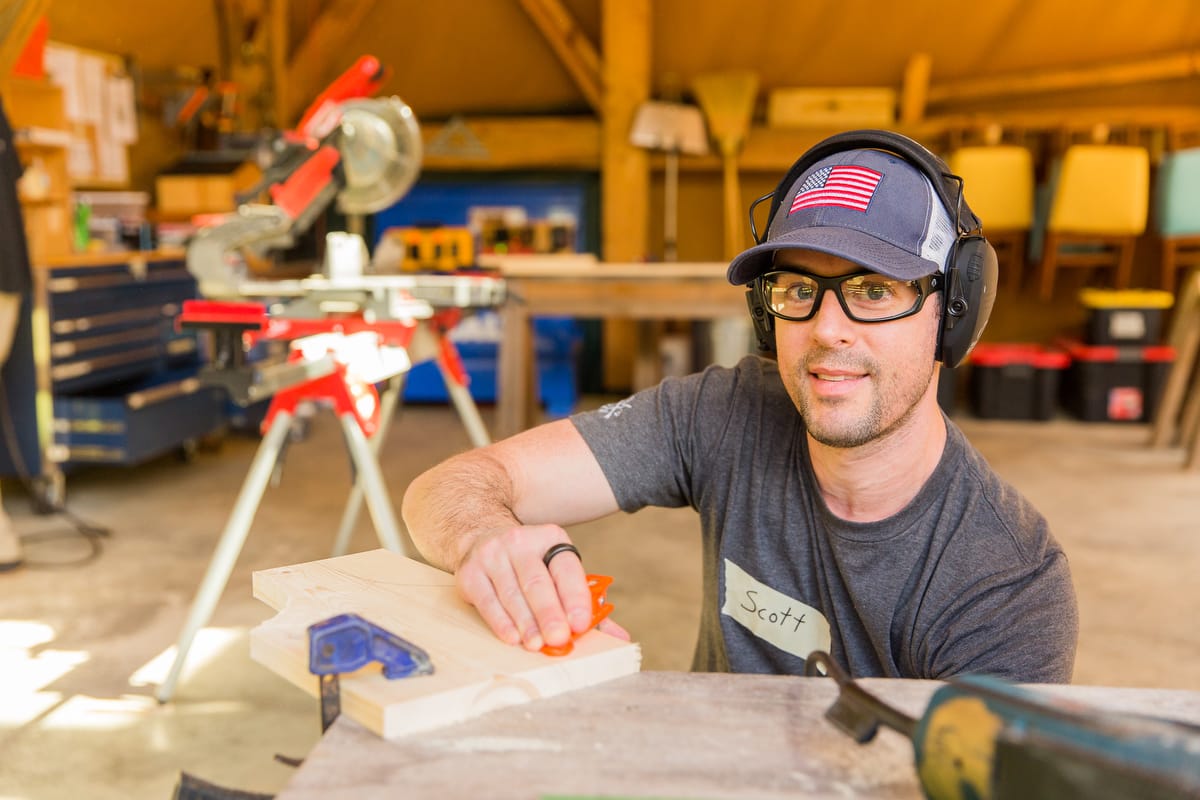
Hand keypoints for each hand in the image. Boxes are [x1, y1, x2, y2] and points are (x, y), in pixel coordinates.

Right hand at [455, 524, 618, 650]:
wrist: (481, 535)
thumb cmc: (531, 565)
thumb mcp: (558, 573)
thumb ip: (586, 605)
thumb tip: (620, 638)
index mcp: (551, 539)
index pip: (566, 569)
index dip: (575, 597)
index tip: (581, 624)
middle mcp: (520, 542)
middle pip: (537, 582)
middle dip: (549, 613)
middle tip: (559, 638)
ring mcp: (492, 555)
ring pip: (512, 593)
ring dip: (525, 622)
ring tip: (536, 644)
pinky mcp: (470, 573)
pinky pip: (487, 601)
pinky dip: (500, 622)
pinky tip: (512, 637)